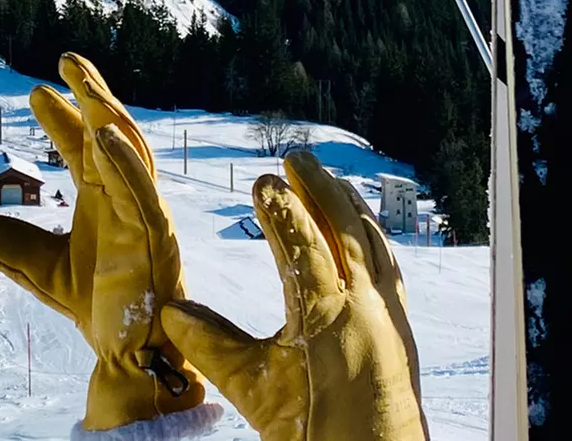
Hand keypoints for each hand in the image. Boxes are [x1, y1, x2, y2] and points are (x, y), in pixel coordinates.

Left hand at [0, 54, 208, 431]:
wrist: (131, 355)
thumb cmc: (101, 307)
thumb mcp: (41, 272)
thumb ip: (11, 247)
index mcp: (104, 201)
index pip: (83, 147)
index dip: (62, 117)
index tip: (36, 91)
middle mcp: (126, 198)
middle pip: (110, 135)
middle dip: (92, 95)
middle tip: (67, 60)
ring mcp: (144, 214)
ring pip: (130, 152)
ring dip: (108, 114)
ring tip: (83, 83)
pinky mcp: (155, 238)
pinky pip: (142, 193)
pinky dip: (125, 162)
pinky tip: (102, 136)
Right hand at [161, 150, 426, 440]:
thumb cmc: (314, 436)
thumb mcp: (255, 393)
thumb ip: (214, 347)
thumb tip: (170, 312)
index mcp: (326, 315)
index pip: (302, 243)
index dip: (280, 209)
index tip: (260, 180)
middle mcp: (365, 306)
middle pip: (345, 228)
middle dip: (320, 188)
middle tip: (296, 158)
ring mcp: (389, 316)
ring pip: (373, 243)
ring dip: (350, 206)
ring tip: (330, 181)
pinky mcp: (401, 329)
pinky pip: (389, 266)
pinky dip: (373, 238)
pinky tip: (364, 237)